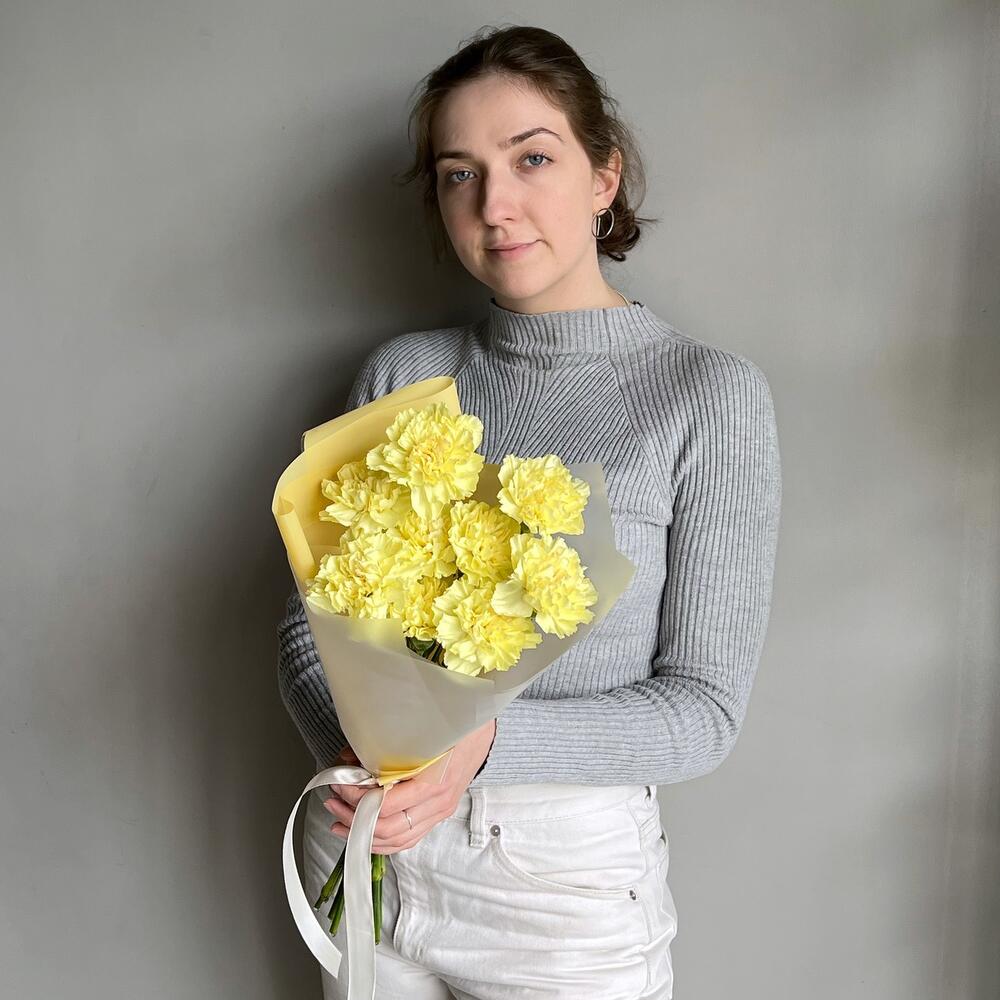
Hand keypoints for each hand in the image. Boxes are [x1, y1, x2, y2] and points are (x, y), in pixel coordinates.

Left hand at [323, 719, 496, 854]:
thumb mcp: (418, 731)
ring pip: (396, 841)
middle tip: (333, 800)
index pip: (384, 805)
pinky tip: (364, 833)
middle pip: (387, 828)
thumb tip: (348, 760)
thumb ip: (381, 746)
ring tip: (339, 820)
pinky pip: (408, 839)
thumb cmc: (452, 726)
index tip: (339, 783)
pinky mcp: (438, 814)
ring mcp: (439, 812)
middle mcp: (437, 804)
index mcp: (433, 783)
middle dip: (353, 817)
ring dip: (364, 834)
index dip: (356, 798)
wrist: (483, 729)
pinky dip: (383, 841)